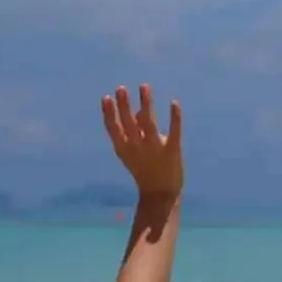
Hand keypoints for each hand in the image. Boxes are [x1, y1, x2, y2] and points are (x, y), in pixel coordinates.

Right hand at [100, 83, 182, 199]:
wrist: (160, 195)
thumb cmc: (144, 171)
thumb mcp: (132, 153)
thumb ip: (133, 133)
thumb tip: (137, 111)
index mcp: (124, 149)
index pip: (113, 129)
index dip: (108, 113)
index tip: (106, 98)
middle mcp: (137, 148)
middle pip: (129, 123)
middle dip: (124, 106)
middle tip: (121, 88)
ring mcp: (155, 149)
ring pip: (149, 123)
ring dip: (146, 104)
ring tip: (144, 87)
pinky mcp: (172, 150)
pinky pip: (174, 131)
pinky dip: (175, 117)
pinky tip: (174, 103)